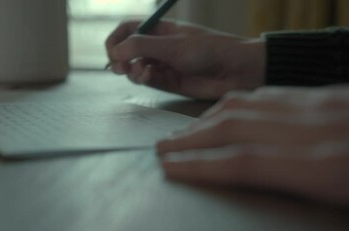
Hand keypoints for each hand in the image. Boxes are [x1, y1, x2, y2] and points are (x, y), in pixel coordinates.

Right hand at [105, 20, 265, 98]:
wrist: (236, 71)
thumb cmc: (209, 50)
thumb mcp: (173, 45)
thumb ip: (141, 47)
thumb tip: (115, 52)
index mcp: (160, 29)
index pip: (128, 30)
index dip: (116, 39)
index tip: (112, 52)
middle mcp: (159, 46)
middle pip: (128, 51)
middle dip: (120, 59)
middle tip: (120, 68)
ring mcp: (163, 64)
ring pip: (135, 68)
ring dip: (132, 71)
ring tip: (141, 73)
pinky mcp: (169, 82)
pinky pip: (147, 80)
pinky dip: (143, 79)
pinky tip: (150, 77)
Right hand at [157, 85, 348, 204]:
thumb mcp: (347, 199)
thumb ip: (297, 191)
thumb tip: (246, 181)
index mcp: (328, 166)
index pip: (244, 162)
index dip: (200, 165)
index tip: (171, 168)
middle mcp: (319, 128)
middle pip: (236, 127)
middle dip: (192, 138)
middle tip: (164, 147)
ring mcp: (323, 104)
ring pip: (249, 104)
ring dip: (208, 118)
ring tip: (185, 132)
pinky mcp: (328, 93)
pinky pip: (271, 93)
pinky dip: (237, 103)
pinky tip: (225, 110)